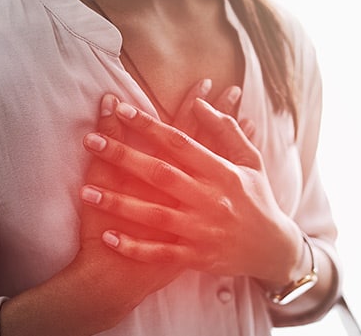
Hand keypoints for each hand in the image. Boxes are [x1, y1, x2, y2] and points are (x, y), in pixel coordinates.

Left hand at [81, 98, 301, 285]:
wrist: (274, 249)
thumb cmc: (258, 198)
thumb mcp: (251, 161)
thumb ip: (226, 130)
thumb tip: (199, 103)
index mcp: (222, 172)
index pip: (180, 142)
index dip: (149, 125)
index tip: (121, 109)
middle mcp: (211, 199)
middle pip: (160, 174)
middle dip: (123, 156)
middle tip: (90, 141)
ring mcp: (202, 230)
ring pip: (154, 215)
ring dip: (119, 203)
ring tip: (86, 192)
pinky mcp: (197, 257)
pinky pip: (161, 254)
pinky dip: (134, 247)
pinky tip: (108, 237)